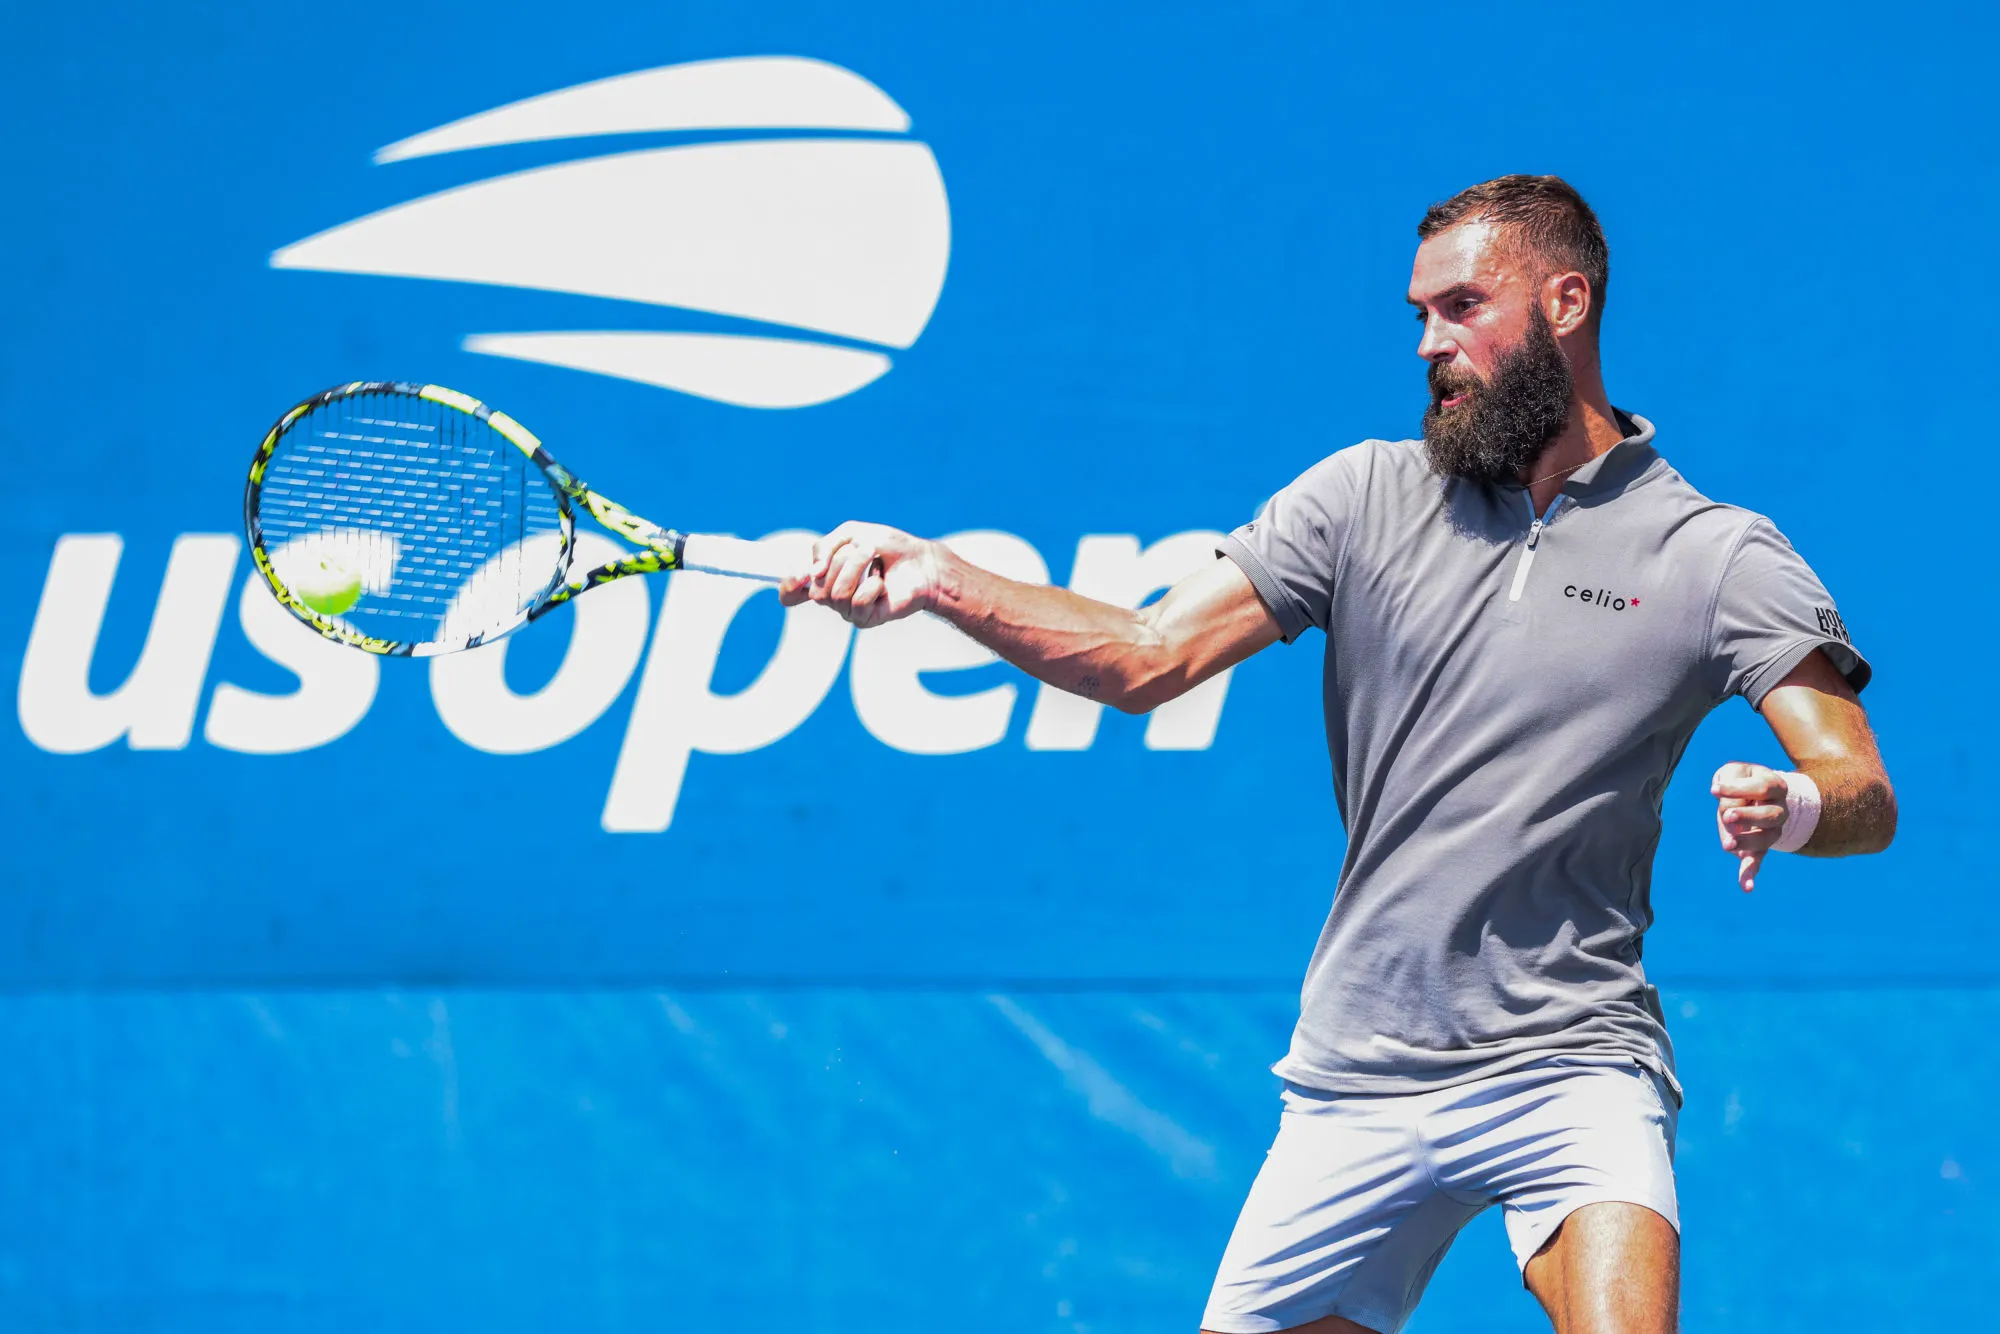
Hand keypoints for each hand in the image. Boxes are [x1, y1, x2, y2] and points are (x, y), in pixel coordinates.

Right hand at [778, 521, 943, 627]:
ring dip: (857, 569)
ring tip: (875, 561)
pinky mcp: (866, 619)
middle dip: (840, 561)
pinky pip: (856, 603)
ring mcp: (848, 609)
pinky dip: (871, 586)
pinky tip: (882, 582)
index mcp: (825, 576)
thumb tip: (812, 573)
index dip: (789, 587)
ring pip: (835, 594)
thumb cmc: (889, 547)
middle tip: (865, 550)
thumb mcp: (853, 533)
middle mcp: (832, 596)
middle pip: (816, 588)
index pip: (792, 593)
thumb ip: (825, 546)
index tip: (801, 575)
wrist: (921, 561)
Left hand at [1710, 762, 1790, 891]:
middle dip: (1749, 817)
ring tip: (1727, 845)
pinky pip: (1758, 859)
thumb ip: (1730, 788)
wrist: (1756, 790)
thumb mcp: (1733, 772)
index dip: (1738, 789)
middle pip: (1772, 816)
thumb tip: (1729, 819)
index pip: (1763, 787)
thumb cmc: (1740, 778)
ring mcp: (1773, 829)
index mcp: (1775, 785)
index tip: (1713, 790)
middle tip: (1727, 816)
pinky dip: (1751, 872)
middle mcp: (1780, 809)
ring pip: (1768, 839)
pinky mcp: (1760, 846)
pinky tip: (1746, 886)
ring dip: (1748, 843)